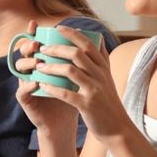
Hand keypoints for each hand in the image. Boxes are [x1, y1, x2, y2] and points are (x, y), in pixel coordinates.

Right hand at [13, 20, 79, 140]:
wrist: (64, 122)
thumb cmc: (72, 97)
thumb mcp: (78, 75)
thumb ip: (82, 58)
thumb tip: (97, 37)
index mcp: (43, 61)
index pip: (35, 43)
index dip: (32, 33)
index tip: (35, 24)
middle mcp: (32, 69)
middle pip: (24, 52)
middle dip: (28, 45)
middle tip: (37, 44)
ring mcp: (26, 83)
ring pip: (19, 68)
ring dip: (28, 63)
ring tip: (38, 63)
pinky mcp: (25, 99)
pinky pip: (22, 90)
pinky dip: (28, 85)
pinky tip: (36, 83)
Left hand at [32, 25, 129, 141]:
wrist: (118, 128)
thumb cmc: (108, 102)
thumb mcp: (108, 77)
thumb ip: (102, 59)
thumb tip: (98, 37)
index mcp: (104, 67)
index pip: (88, 44)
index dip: (72, 34)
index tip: (58, 28)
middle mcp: (100, 76)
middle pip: (77, 54)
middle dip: (56, 48)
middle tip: (43, 48)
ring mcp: (94, 90)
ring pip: (70, 71)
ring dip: (51, 66)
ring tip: (39, 66)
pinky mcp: (87, 105)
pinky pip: (66, 93)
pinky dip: (52, 88)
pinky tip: (41, 85)